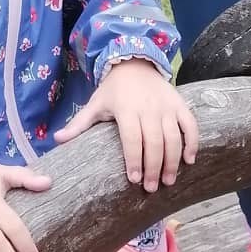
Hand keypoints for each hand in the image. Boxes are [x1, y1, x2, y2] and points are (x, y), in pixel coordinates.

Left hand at [55, 59, 198, 193]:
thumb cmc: (113, 89)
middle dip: (153, 168)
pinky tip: (190, 160)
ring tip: (169, 181)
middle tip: (151, 188)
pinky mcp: (180, 104)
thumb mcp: (95, 104)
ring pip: (174, 137)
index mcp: (126, 109)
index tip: (133, 180)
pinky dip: (193, 142)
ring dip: (173, 161)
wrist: (135, 63)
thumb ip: (79, 124)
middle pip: (154, 142)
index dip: (134, 160)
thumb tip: (57, 140)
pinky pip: (190, 125)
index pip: (132, 139)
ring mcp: (167, 107)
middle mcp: (148, 108)